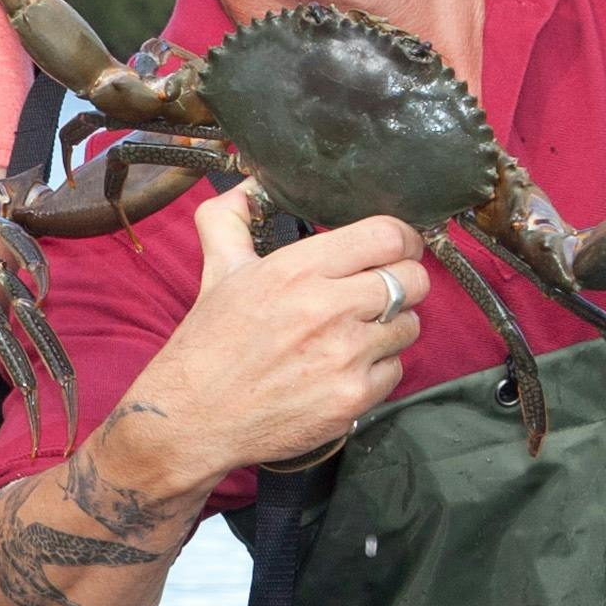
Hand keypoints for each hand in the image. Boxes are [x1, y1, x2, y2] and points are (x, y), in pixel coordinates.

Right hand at [139, 200, 426, 483]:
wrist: (193, 419)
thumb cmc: (208, 345)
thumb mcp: (218, 271)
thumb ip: (232, 219)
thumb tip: (249, 186)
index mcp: (297, 269)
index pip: (388, 236)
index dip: (403, 240)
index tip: (399, 249)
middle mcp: (326, 308)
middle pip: (413, 279)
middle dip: (404, 282)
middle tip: (381, 293)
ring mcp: (344, 355)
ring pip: (409, 326)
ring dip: (390, 329)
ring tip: (354, 336)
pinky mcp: (352, 397)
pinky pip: (395, 370)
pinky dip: (377, 370)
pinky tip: (343, 370)